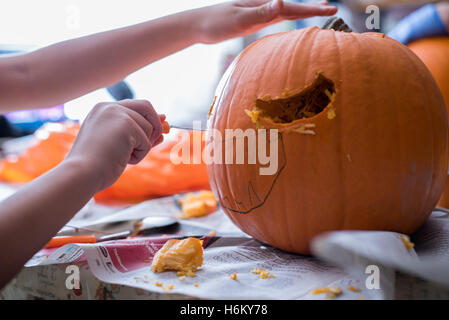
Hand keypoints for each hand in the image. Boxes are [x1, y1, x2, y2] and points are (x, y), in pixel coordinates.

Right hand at [66, 99, 164, 191]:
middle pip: (146, 106)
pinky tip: (122, 159)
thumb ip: (137, 132)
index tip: (159, 131)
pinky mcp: (126, 123)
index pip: (134, 106)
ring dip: (142, 148)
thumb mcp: (119, 145)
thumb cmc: (97, 165)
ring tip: (122, 157)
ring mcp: (117, 113)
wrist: (82, 173)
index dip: (150, 118)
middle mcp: (109, 107)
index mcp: (102, 110)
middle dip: (155, 125)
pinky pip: (146, 142)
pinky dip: (139, 155)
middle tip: (156, 141)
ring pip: (149, 129)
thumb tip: (164, 124)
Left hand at [197, 0, 337, 43]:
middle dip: (313, 8)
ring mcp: (258, 13)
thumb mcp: (239, 19)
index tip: (331, 9)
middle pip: (293, 7)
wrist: (198, 25)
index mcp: (262, 4)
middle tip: (332, 9)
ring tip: (318, 10)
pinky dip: (287, 17)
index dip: (313, 9)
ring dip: (302, 11)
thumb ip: (260, 13)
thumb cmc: (216, 23)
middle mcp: (263, 6)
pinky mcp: (252, 21)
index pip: (293, 8)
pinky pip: (275, 18)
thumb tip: (282, 2)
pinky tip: (289, 17)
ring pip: (286, 12)